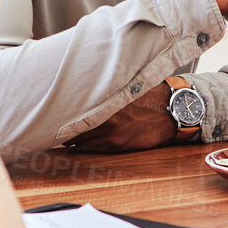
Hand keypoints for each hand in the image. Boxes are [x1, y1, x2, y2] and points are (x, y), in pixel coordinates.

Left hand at [65, 88, 179, 153]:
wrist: (171, 111)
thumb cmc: (150, 94)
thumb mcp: (127, 83)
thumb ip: (106, 86)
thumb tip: (86, 80)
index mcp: (106, 100)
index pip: (72, 109)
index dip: (62, 112)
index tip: (55, 112)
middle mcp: (104, 118)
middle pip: (71, 127)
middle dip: (65, 126)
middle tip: (58, 124)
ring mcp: (109, 133)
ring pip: (79, 139)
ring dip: (74, 137)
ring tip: (70, 132)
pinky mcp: (116, 144)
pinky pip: (91, 147)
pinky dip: (85, 144)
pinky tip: (84, 140)